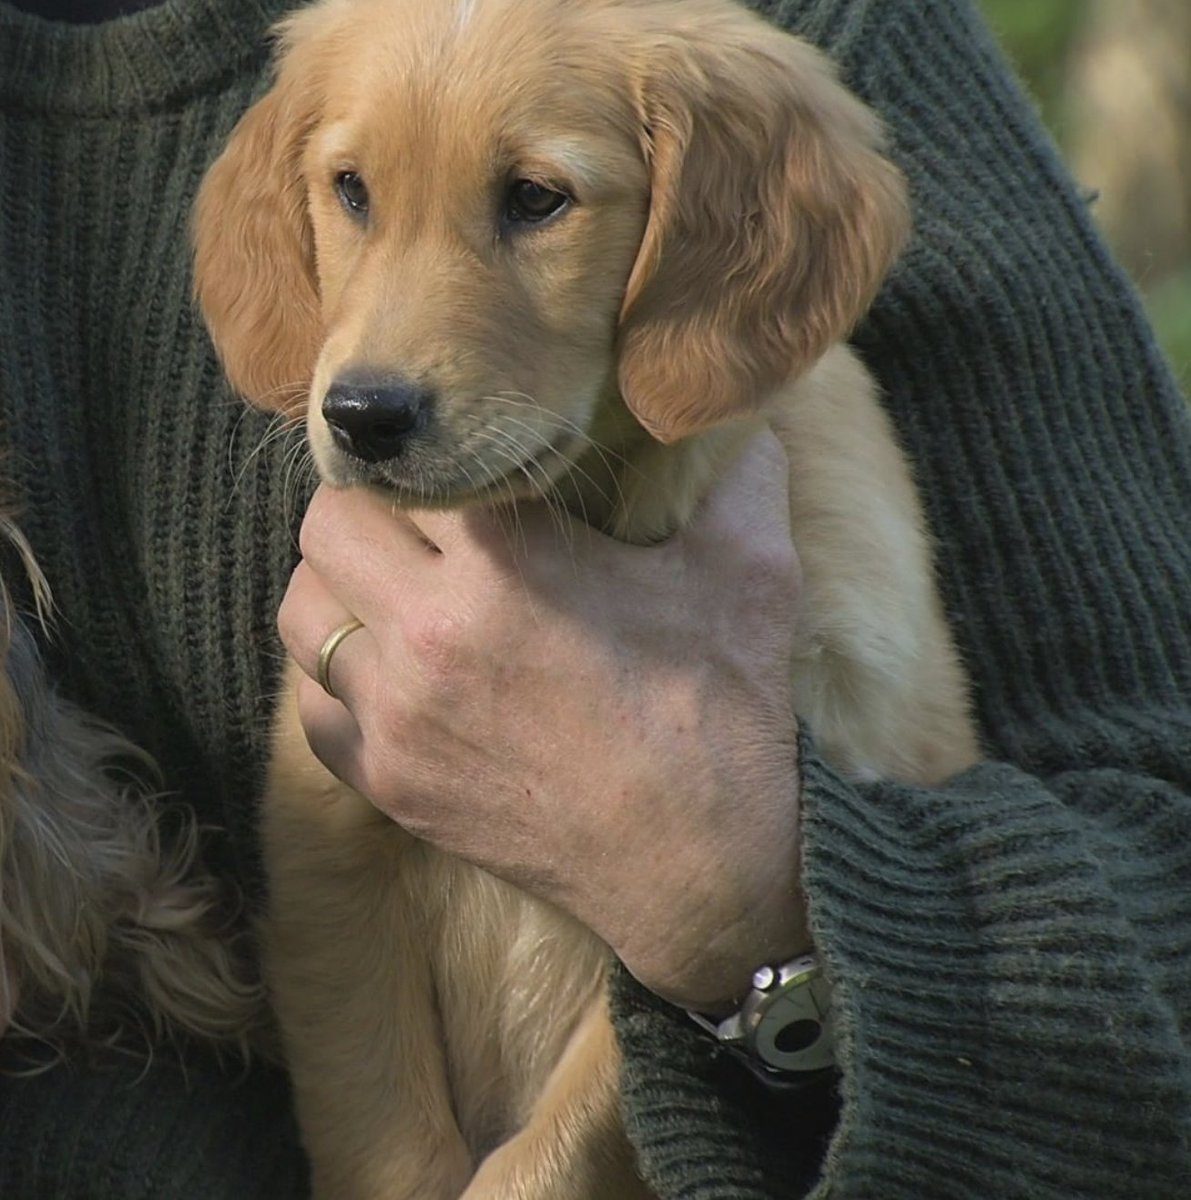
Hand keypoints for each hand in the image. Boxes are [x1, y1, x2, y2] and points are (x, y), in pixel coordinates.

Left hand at [277, 431, 808, 1011]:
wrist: (704, 868)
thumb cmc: (723, 713)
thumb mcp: (751, 575)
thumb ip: (739, 472)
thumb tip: (737, 410)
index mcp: (506, 565)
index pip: (409, 465)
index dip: (436, 455)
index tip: (468, 467)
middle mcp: (427, 635)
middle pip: (327, 524)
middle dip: (368, 507)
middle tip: (420, 519)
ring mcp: (398, 719)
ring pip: (301, 613)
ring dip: (337, 586)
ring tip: (394, 588)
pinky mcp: (389, 785)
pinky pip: (312, 706)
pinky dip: (337, 677)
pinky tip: (392, 675)